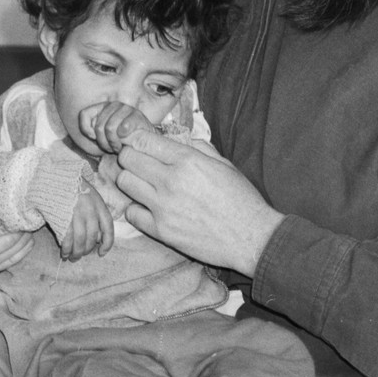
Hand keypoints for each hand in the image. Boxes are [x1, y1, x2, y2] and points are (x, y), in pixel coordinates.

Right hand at [60, 180, 114, 260]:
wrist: (56, 178)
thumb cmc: (75, 190)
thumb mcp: (91, 197)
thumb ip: (97, 215)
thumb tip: (98, 238)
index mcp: (99, 205)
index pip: (108, 227)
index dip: (107, 243)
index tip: (102, 253)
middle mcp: (90, 210)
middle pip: (92, 237)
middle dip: (86, 250)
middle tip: (80, 256)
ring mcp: (76, 214)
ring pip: (80, 240)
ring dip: (76, 253)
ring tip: (72, 258)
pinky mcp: (63, 217)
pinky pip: (67, 238)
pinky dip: (66, 248)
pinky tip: (64, 253)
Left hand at [79, 102, 153, 153]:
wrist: (143, 146)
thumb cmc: (119, 142)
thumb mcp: (99, 138)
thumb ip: (88, 130)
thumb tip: (91, 132)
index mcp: (101, 108)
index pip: (84, 114)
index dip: (87, 130)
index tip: (95, 139)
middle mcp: (113, 105)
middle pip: (98, 126)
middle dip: (103, 142)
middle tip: (111, 148)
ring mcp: (126, 108)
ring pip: (109, 128)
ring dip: (113, 144)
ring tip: (119, 147)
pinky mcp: (137, 115)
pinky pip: (123, 127)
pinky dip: (123, 139)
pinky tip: (127, 143)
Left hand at [116, 128, 284, 275]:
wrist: (252, 238)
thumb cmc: (241, 199)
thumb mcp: (223, 163)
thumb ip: (196, 147)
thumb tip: (176, 139)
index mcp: (188, 160)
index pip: (142, 140)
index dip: (136, 138)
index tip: (138, 142)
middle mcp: (171, 181)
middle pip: (127, 159)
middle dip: (130, 156)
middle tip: (140, 162)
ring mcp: (163, 207)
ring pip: (125, 183)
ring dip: (131, 180)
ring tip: (144, 183)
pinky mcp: (161, 231)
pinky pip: (131, 213)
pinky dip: (136, 208)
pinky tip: (149, 207)